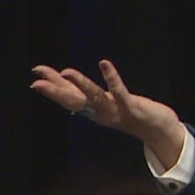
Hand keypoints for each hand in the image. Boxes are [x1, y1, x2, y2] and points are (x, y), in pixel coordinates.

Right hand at [30, 59, 185, 167]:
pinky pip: (119, 92)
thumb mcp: (108, 104)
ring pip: (94, 97)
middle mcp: (101, 113)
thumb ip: (90, 96)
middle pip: (75, 100)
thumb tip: (71, 85)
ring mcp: (116, 111)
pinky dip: (111, 78)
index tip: (35, 77)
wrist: (158, 130)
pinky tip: (104, 63)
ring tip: (66, 71)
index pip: (69, 98)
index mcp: (93, 111)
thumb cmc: (132, 113)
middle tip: (36, 81)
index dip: (52, 88)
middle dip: (55, 90)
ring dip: (80, 84)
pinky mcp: (131, 107)